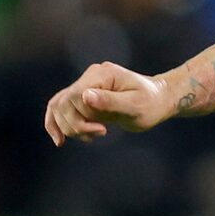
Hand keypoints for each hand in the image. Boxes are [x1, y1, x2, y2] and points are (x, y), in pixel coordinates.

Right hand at [44, 62, 174, 144]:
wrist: (158, 101)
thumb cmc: (150, 104)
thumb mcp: (135, 105)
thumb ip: (110, 101)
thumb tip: (85, 96)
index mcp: (102, 75)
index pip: (74, 95)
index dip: (81, 117)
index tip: (102, 131)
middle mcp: (90, 77)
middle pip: (64, 103)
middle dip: (76, 125)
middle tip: (100, 134)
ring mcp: (85, 85)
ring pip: (59, 107)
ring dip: (69, 127)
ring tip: (91, 136)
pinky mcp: (84, 97)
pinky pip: (61, 108)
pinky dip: (57, 123)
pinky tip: (59, 140)